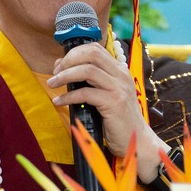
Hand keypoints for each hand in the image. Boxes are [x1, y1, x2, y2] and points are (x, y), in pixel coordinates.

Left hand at [48, 42, 167, 180]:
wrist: (137, 141)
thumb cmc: (118, 120)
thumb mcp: (105, 95)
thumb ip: (89, 81)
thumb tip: (63, 66)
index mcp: (119, 70)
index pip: (95, 49)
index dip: (74, 53)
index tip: (60, 65)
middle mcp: (121, 75)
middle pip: (91, 54)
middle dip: (69, 60)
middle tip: (55, 72)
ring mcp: (118, 88)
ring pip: (87, 70)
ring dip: (65, 75)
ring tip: (52, 84)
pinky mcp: (114, 103)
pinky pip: (86, 93)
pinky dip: (69, 96)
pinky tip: (60, 102)